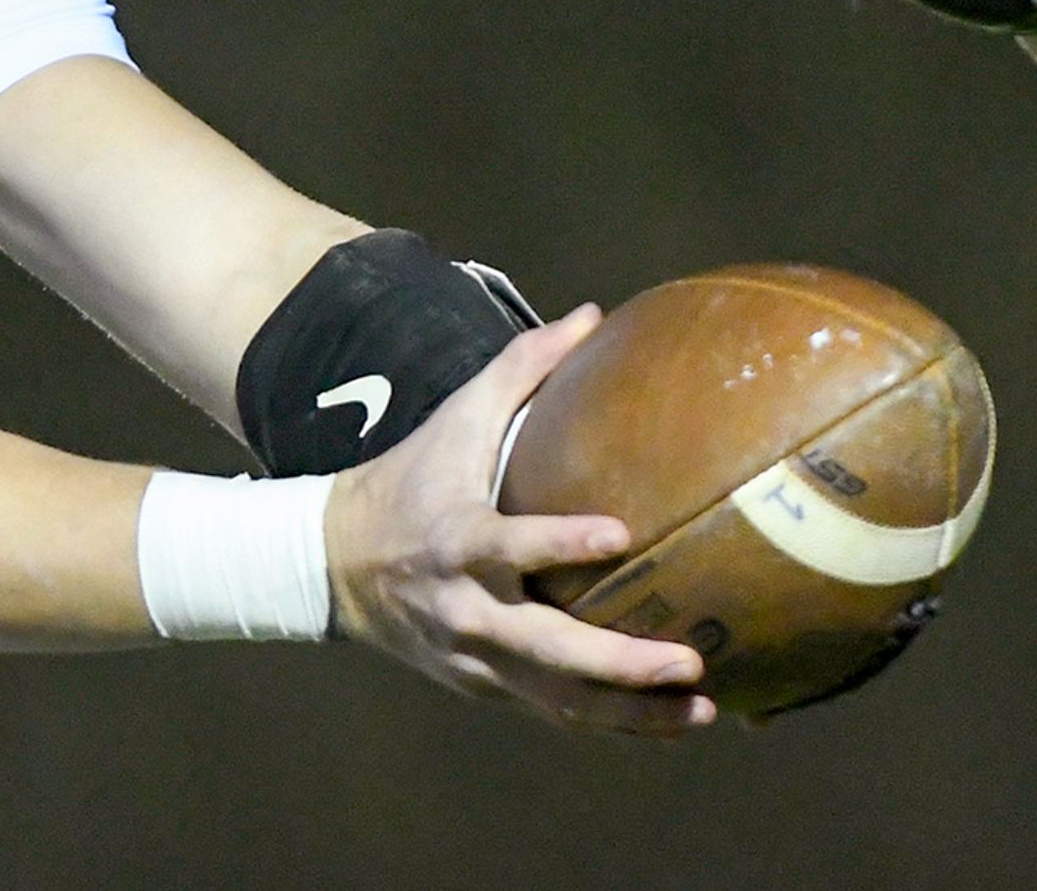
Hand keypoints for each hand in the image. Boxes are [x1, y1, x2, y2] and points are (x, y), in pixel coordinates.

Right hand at [324, 305, 715, 733]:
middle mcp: (466, 609)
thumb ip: (521, 367)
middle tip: (690, 659)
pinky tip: (669, 723)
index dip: (561, 543)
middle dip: (620, 663)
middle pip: (546, 649)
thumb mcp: (454, 418)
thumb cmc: (409, 480)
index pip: (510, 545)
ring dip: (632, 713)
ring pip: (558, 700)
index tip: (618, 535)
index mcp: (457, 539)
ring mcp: (474, 657)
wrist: (332, 568)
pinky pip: (552, 712)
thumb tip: (588, 314)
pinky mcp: (483, 685)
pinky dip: (609, 722)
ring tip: (704, 708)